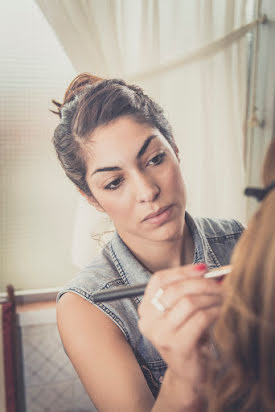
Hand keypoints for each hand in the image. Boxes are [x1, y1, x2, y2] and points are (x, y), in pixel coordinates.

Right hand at [138, 264, 222, 395]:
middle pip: (175, 289)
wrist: (190, 372)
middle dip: (201, 283)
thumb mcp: (182, 311)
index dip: (182, 271)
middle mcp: (147, 321)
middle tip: (219, 283)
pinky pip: (200, 318)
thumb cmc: (189, 336)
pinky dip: (215, 311)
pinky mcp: (177, 346)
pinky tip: (222, 311)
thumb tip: (210, 271)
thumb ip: (189, 289)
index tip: (203, 268)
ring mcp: (160, 334)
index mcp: (145, 308)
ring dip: (210, 297)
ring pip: (188, 302)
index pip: (159, 280)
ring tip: (223, 297)